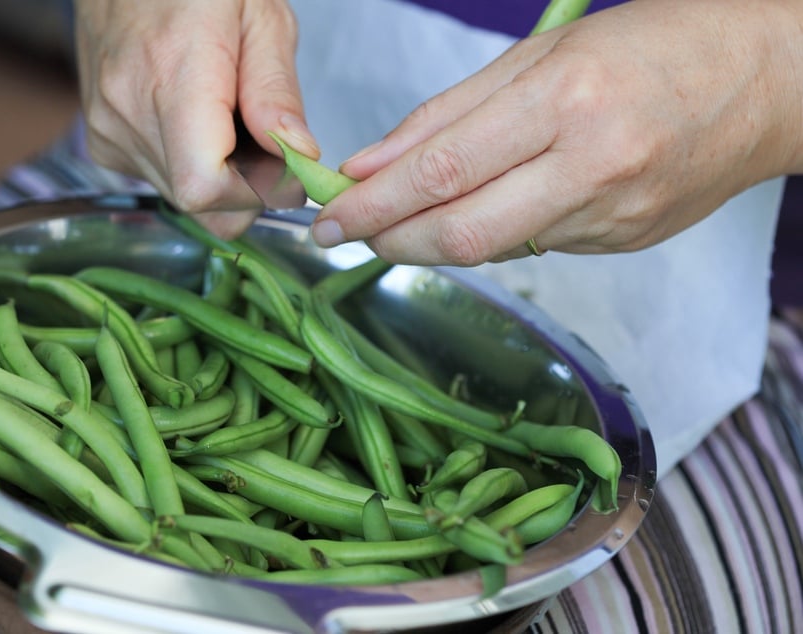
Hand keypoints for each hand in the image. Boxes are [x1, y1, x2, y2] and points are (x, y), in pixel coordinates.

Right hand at [73, 0, 318, 237]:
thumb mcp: (262, 18)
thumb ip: (276, 91)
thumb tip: (298, 155)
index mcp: (174, 73)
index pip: (204, 187)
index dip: (252, 192)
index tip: (280, 167)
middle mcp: (130, 110)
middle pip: (198, 201)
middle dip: (244, 186)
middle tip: (261, 138)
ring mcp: (109, 130)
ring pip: (182, 197)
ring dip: (219, 176)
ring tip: (225, 119)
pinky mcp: (102, 144)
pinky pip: (161, 181)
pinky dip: (190, 166)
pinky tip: (197, 123)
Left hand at [310, 0, 802, 264]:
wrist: (767, 81)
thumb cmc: (654, 46)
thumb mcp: (543, 55)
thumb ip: (450, 114)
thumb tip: (372, 164)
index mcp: (566, 102)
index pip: (443, 170)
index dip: (374, 202)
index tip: (327, 216)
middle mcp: (593, 167)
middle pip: (461, 231)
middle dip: (388, 239)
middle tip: (342, 235)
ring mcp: (613, 215)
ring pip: (493, 249)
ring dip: (428, 244)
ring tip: (391, 228)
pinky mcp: (623, 243)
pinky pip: (533, 248)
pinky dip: (486, 236)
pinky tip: (470, 219)